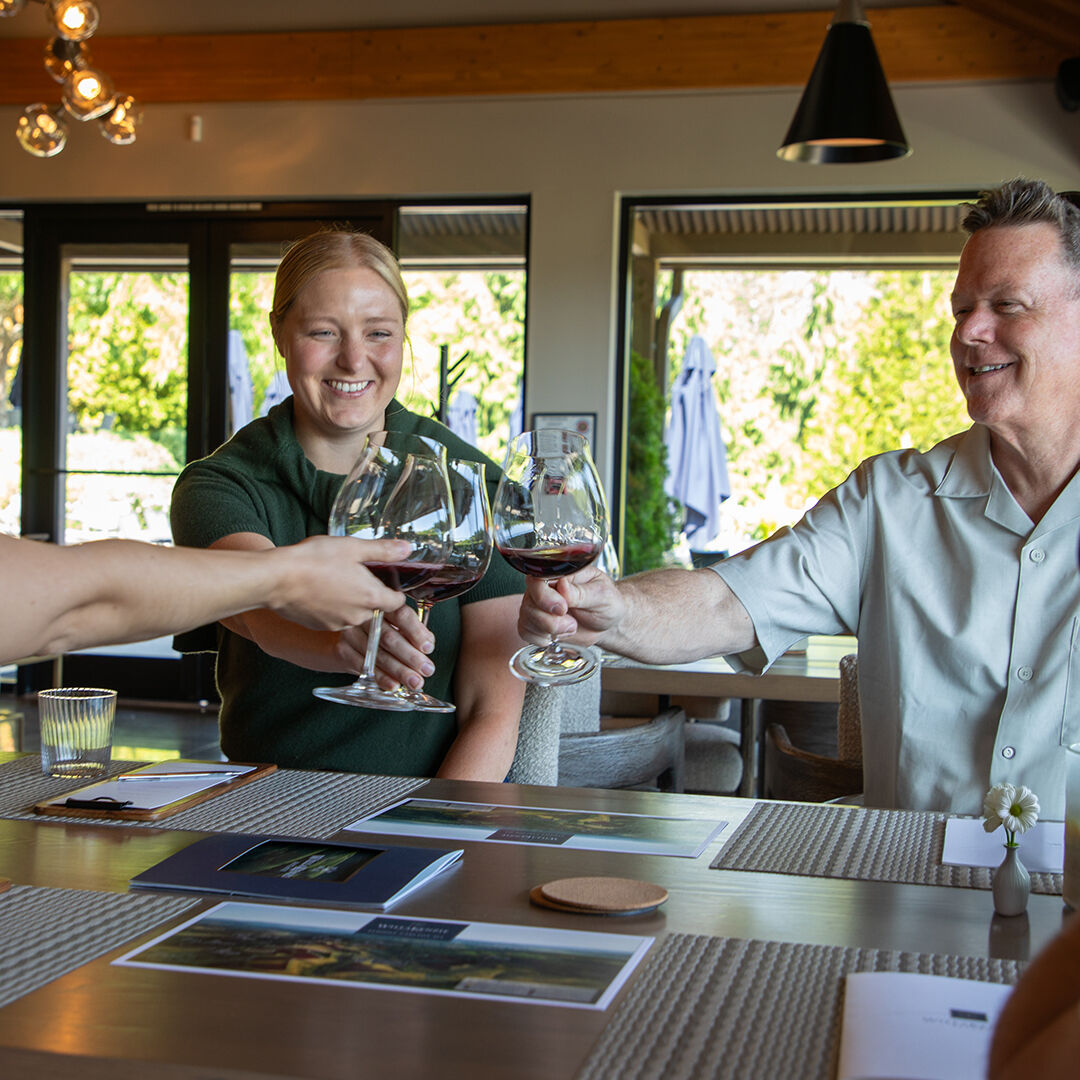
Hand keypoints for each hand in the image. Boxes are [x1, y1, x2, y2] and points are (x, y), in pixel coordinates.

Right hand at [268, 536, 409, 630]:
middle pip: (376, 609)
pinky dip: (333, 608)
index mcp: (371, 597)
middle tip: (355, 574)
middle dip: (369, 594)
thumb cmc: (314, 560)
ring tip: (334, 580)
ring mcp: (339, 624)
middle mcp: (358, 616)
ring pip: (355, 614)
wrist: (276, 579)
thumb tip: (407, 549)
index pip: (397, 602)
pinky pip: (335, 619)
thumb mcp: (353, 547)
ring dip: (350, 601)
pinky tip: (321, 591)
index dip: (393, 590)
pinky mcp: (321, 626)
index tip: (385, 580)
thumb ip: (383, 551)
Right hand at [336, 604, 435, 690]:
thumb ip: (412, 631)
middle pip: (389, 638)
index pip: (401, 615)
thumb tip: (427, 644)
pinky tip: (394, 684)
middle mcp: (365, 617)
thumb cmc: (376, 627)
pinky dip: (381, 677)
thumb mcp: (395, 623)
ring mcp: (351, 633)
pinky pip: (365, 667)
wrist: (342, 634)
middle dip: (411, 656)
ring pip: (378, 655)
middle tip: (427, 669)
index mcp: (382, 605)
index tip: (428, 647)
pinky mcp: (343, 650)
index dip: (416, 632)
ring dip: (400, 671)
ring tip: (415, 681)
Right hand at [517, 565, 622, 646]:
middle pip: (529, 601)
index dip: (545, 596)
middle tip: (571, 622)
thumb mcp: (603, 595)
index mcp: (560, 573)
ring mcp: (537, 604)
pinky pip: (525, 631)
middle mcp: (545, 587)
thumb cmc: (607, 603)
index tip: (563, 608)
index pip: (538, 579)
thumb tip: (562, 586)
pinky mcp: (535, 622)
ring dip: (549, 630)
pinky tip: (557, 635)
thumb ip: (582, 592)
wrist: (608, 624)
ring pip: (526, 617)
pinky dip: (540, 638)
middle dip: (549, 619)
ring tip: (570, 627)